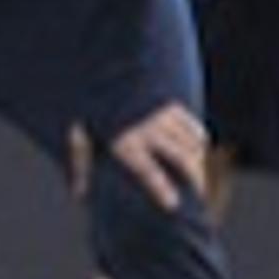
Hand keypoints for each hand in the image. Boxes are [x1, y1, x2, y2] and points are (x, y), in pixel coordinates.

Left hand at [72, 100, 208, 212]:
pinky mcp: (170, 104)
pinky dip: (199, 143)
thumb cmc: (89, 109)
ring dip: (198, 163)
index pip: (148, 171)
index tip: (173, 205)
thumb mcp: (80, 135)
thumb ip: (81, 164)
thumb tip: (78, 195)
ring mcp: (161, 115)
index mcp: (124, 140)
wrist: (100, 74)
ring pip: (192, 145)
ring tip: (198, 179)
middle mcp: (147, 128)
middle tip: (198, 195)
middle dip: (194, 179)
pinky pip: (194, 128)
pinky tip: (198, 154)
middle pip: (182, 158)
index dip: (162, 189)